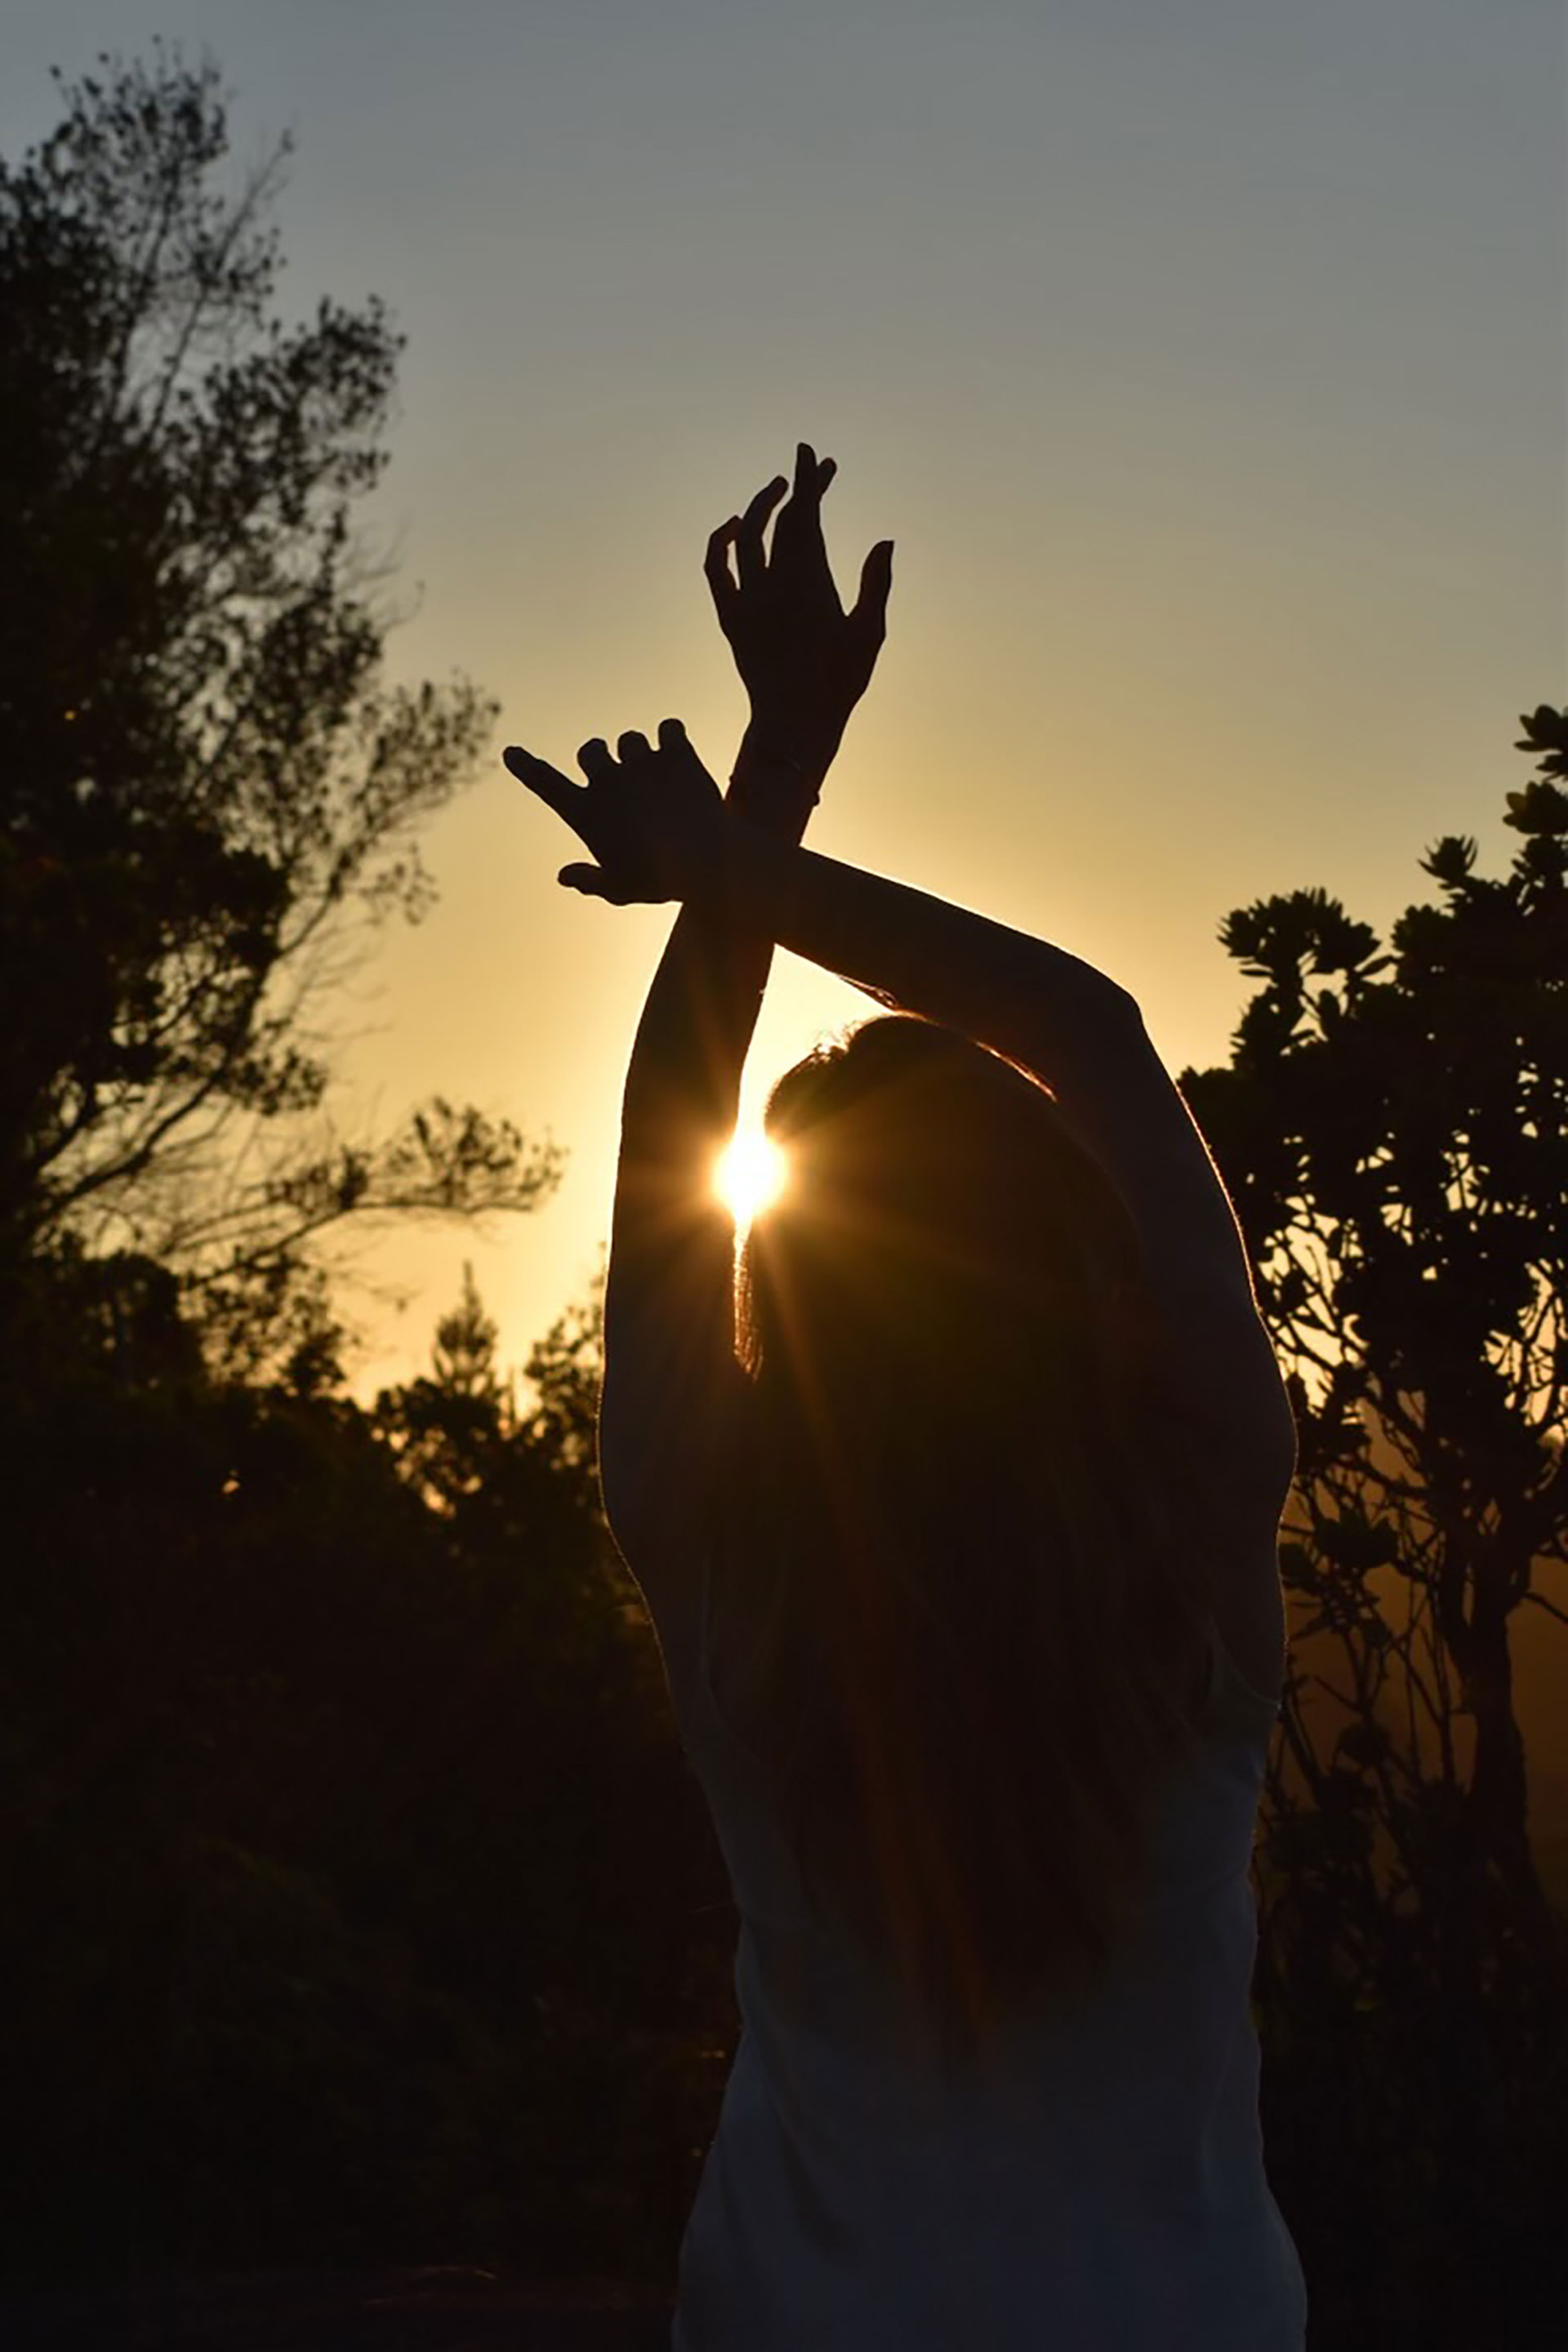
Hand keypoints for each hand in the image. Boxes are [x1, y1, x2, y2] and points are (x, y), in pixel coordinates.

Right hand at [504, 720, 724, 904]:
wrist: (707, 859)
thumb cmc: (660, 881)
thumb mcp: (620, 890)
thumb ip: (590, 881)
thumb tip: (563, 877)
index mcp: (586, 812)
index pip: (544, 783)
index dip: (526, 767)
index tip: (512, 753)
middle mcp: (607, 779)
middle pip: (591, 750)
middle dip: (600, 757)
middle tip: (618, 774)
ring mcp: (640, 762)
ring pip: (631, 739)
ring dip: (640, 752)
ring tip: (659, 779)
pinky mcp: (675, 752)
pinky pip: (669, 728)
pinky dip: (673, 738)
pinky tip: (681, 756)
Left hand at [705, 440, 892, 766]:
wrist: (793, 723)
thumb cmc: (838, 684)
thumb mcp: (869, 634)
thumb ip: (876, 585)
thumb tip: (885, 541)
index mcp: (809, 583)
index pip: (805, 517)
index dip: (810, 482)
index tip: (813, 454)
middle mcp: (773, 586)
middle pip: (782, 521)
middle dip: (800, 488)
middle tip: (815, 467)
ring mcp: (748, 601)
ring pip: (746, 538)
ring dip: (761, 507)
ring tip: (780, 488)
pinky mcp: (731, 618)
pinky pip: (716, 570)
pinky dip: (721, 543)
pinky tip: (735, 527)